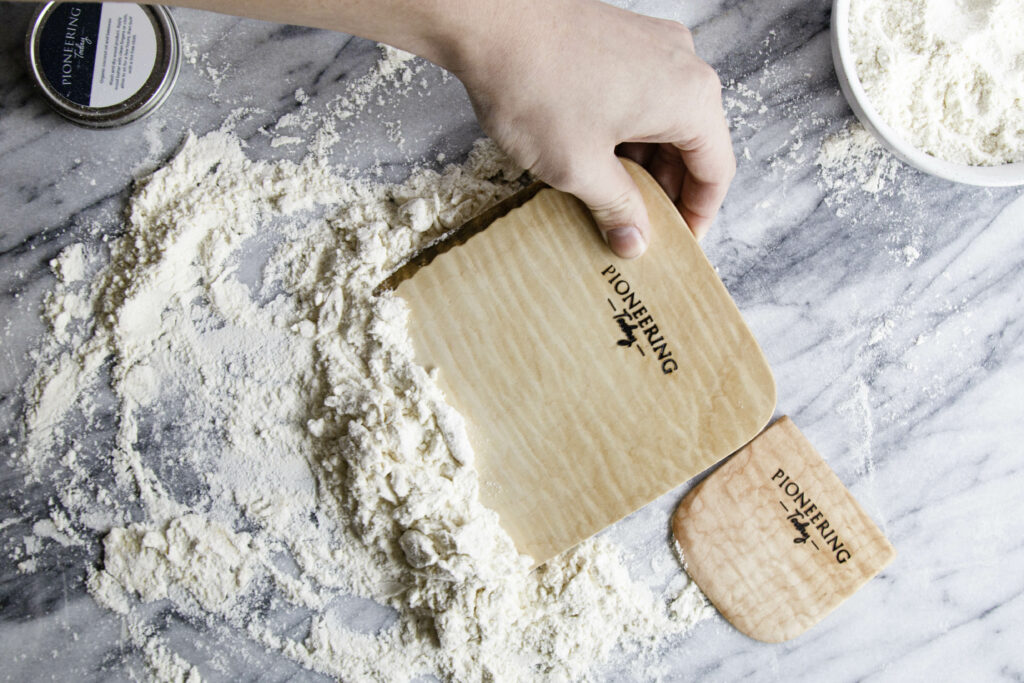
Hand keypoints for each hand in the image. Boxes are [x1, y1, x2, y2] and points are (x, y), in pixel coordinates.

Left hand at [446, 0, 735, 257]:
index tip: (678, 244)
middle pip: (692, 143)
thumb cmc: (536, 86)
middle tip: (636, 227)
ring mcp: (652, 45)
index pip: (716, 170)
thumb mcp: (579, 167)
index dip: (698, 215)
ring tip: (607, 197)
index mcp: (690, 98)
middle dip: (666, 190)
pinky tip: (592, 155)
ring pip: (664, 119)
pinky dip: (626, 130)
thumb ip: (617, 208)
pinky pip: (640, 95)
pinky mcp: (622, 37)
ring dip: (643, 162)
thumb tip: (634, 240)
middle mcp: (682, 64)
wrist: (488, 19)